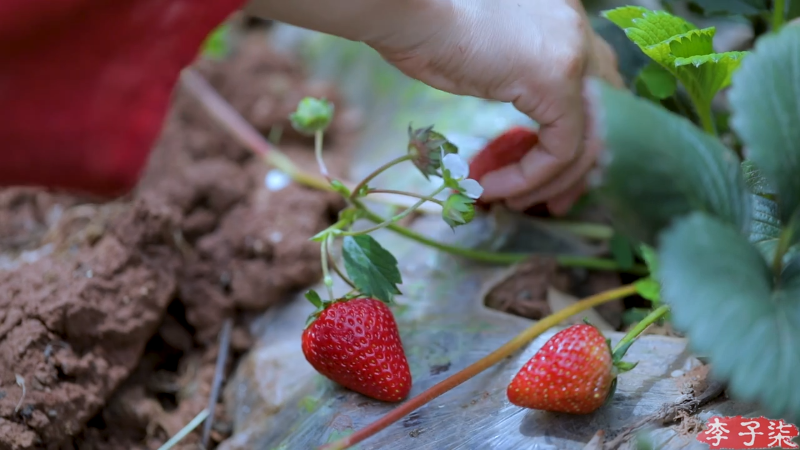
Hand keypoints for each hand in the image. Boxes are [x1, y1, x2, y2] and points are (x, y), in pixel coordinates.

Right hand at [363, 0, 624, 214]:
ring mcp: (572, 55)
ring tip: (517, 204)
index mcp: (566, 22)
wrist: (410, 14)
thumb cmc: (427, 32)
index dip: (580, 136)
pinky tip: (496, 189)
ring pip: (588, 140)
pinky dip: (529, 178)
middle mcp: (579, 33)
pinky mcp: (556, 81)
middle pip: (606, 116)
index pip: (597, 89)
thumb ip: (520, 82)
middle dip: (581, 168)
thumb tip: (526, 133)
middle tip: (554, 201)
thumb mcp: (490, 61)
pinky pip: (560, 149)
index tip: (549, 173)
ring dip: (551, 182)